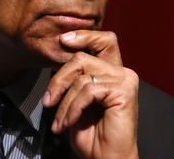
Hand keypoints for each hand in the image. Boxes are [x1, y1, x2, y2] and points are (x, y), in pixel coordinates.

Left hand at [42, 30, 138, 158]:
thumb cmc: (94, 137)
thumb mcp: (78, 103)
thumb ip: (75, 81)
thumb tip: (59, 63)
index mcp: (113, 72)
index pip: (103, 41)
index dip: (84, 36)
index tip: (62, 40)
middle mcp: (122, 72)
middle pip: (83, 58)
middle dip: (59, 79)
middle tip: (48, 101)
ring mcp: (125, 79)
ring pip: (81, 76)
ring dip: (63, 103)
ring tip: (60, 122)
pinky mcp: (124, 90)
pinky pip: (87, 90)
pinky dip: (72, 108)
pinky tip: (69, 123)